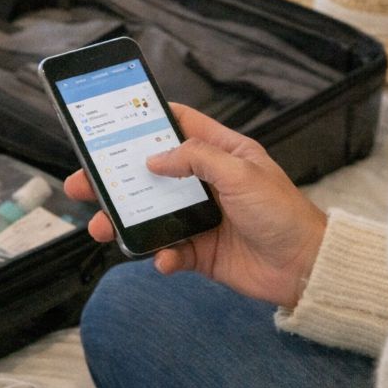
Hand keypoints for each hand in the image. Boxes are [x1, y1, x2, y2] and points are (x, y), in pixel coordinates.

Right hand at [64, 103, 325, 308]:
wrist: (306, 268)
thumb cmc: (284, 213)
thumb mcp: (241, 173)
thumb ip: (196, 159)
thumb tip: (155, 158)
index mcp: (221, 154)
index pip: (179, 126)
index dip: (148, 120)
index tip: (115, 119)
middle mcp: (205, 183)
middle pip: (150, 174)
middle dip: (115, 179)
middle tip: (82, 183)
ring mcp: (200, 217)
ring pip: (149, 214)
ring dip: (122, 220)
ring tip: (100, 227)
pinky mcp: (199, 251)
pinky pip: (168, 250)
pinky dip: (160, 255)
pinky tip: (162, 258)